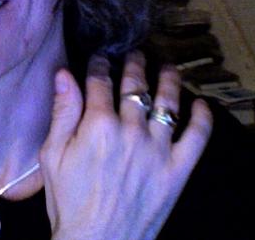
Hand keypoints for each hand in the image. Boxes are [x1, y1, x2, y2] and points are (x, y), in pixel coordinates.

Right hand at [39, 51, 212, 239]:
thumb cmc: (69, 201)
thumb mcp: (52, 155)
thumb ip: (62, 112)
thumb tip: (64, 74)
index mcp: (98, 125)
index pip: (100, 82)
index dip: (99, 64)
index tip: (100, 56)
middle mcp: (131, 131)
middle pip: (135, 86)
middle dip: (134, 64)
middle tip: (136, 53)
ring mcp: (158, 150)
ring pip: (167, 103)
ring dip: (168, 80)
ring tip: (168, 66)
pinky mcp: (177, 170)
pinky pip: (196, 137)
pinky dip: (202, 118)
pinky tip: (200, 103)